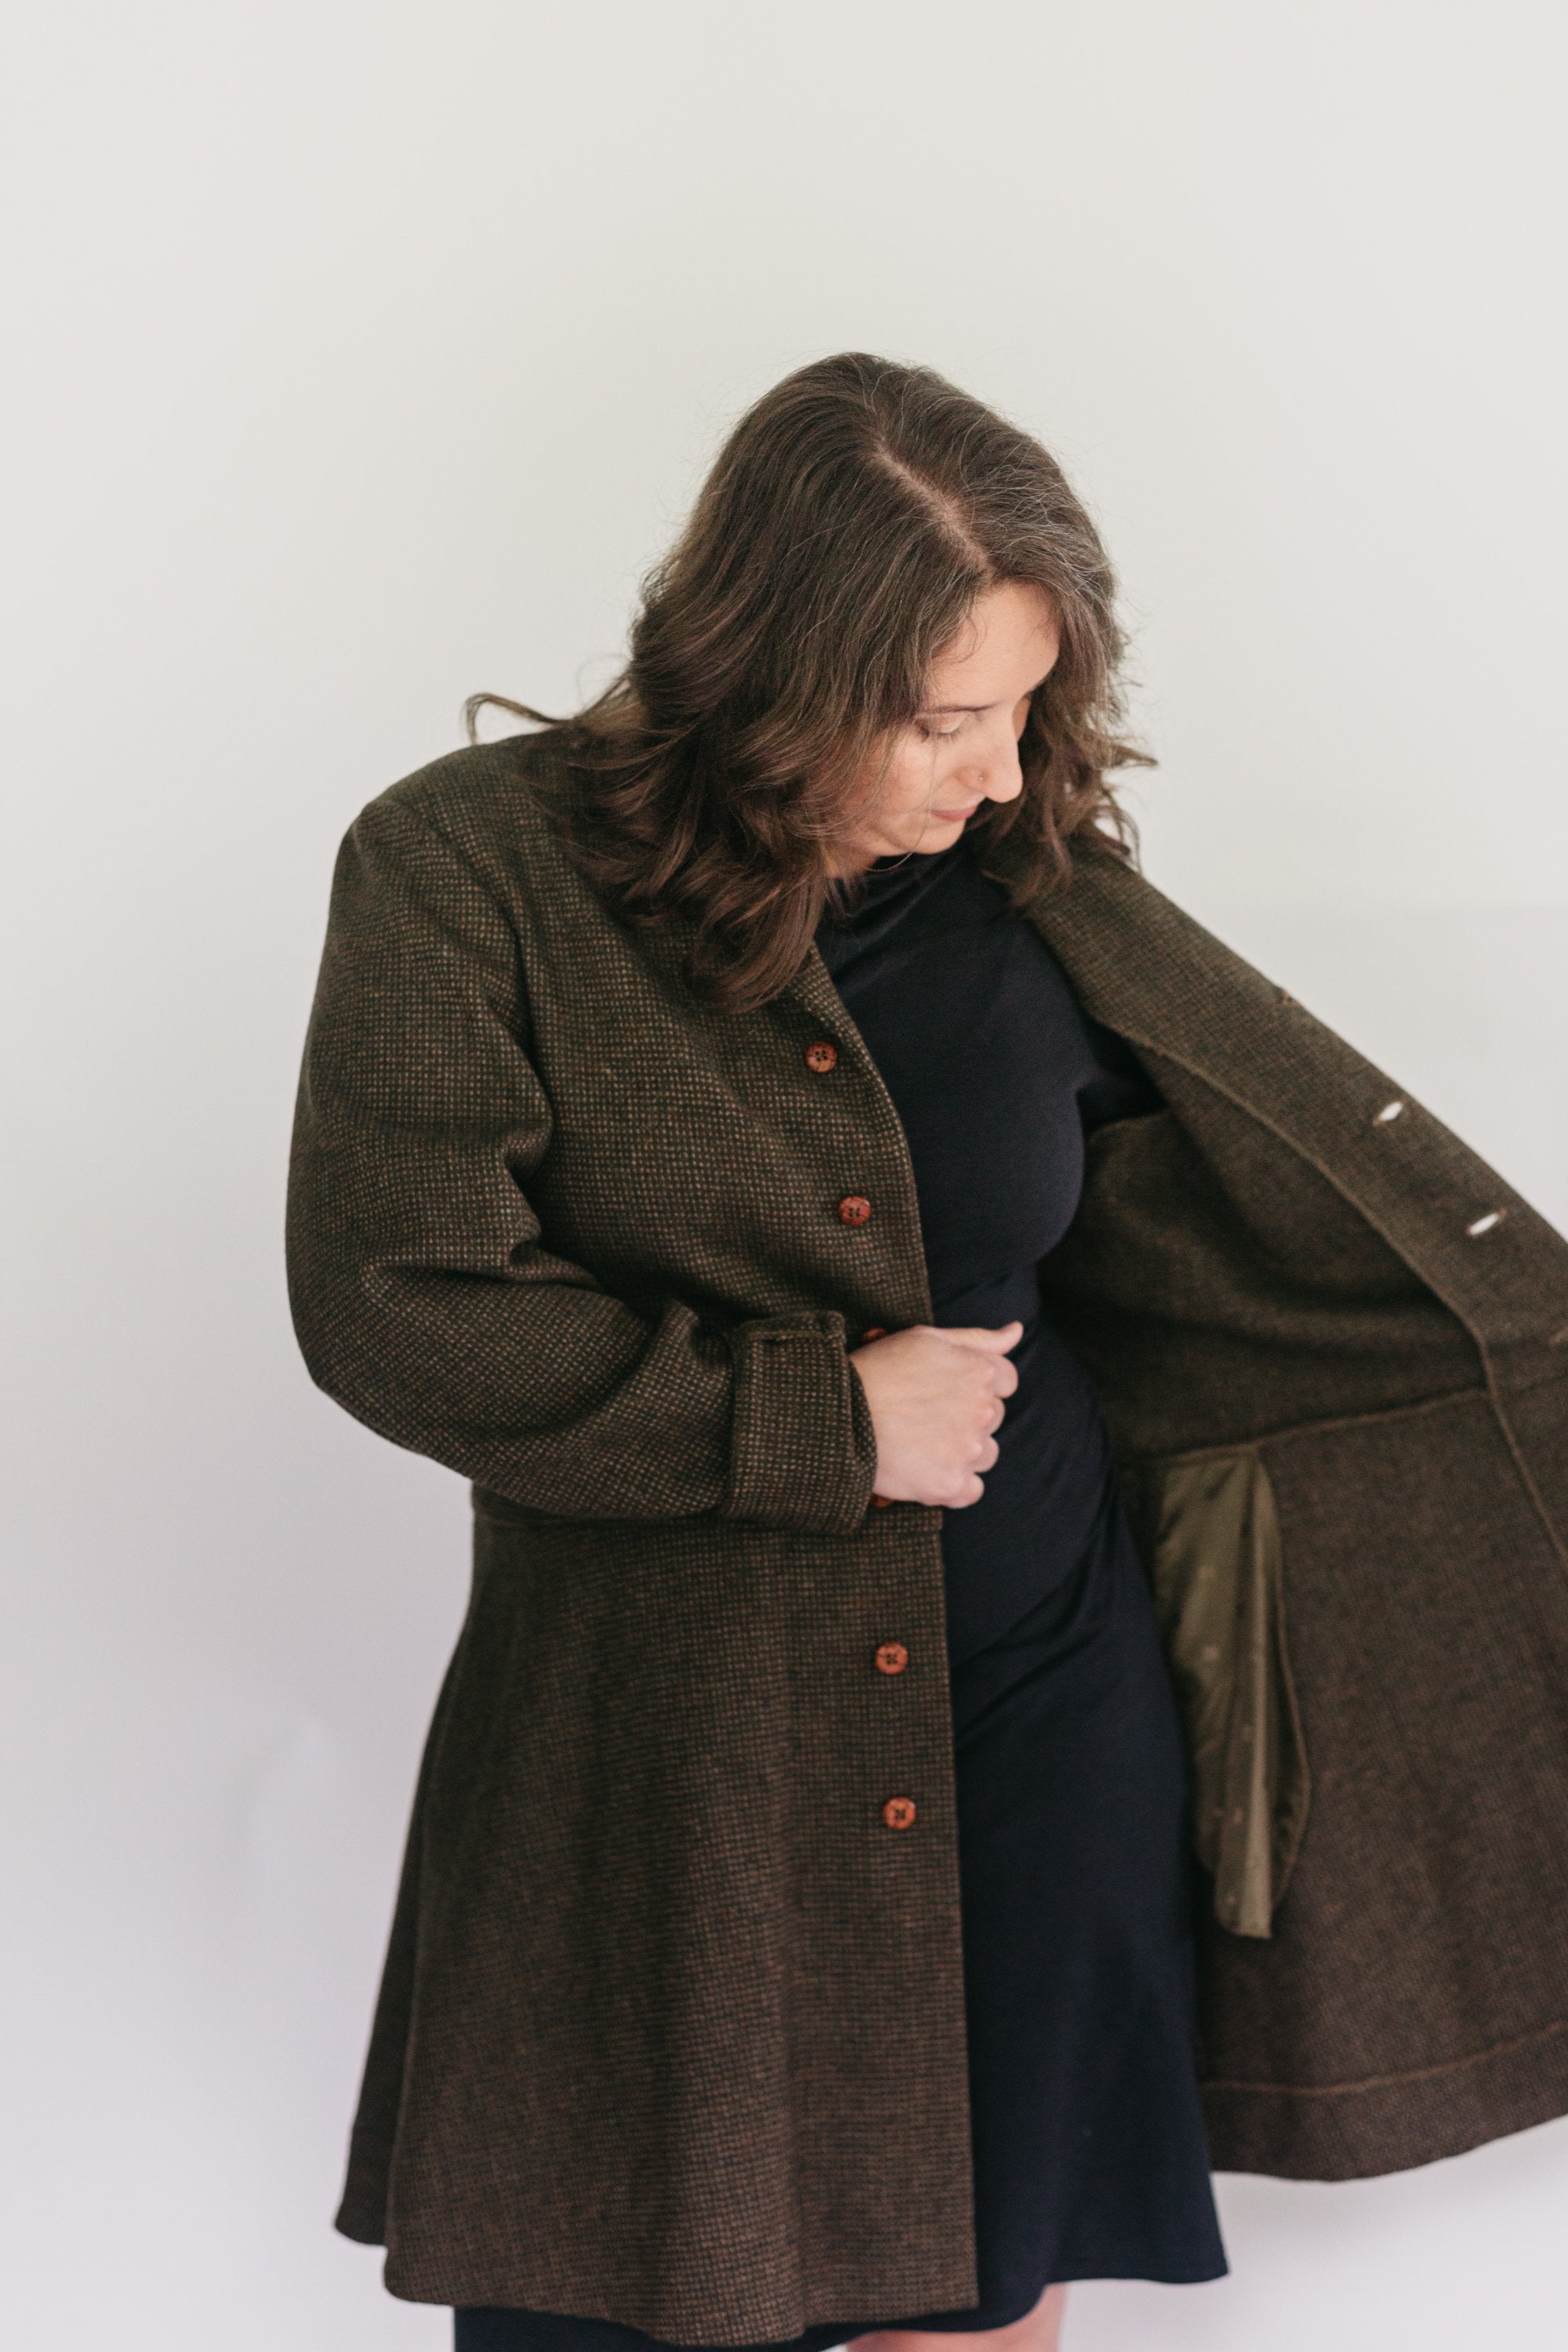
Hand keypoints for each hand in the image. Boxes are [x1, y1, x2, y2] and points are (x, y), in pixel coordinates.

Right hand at [848, 1321, 1022, 1508]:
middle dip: (968, 1417)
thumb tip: (1017, 1332)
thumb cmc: (879, 1370)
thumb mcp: (926, 1339)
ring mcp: (968, 1451)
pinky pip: (971, 1490)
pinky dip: (953, 1484)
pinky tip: (927, 1470)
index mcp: (979, 1372)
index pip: (1005, 1381)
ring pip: (986, 1454)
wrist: (838, 1416)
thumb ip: (978, 1338)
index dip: (976, 1384)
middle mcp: (983, 1411)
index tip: (948, 1390)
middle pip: (994, 1418)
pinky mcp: (951, 1485)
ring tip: (923, 1443)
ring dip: (964, 1452)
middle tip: (926, 1415)